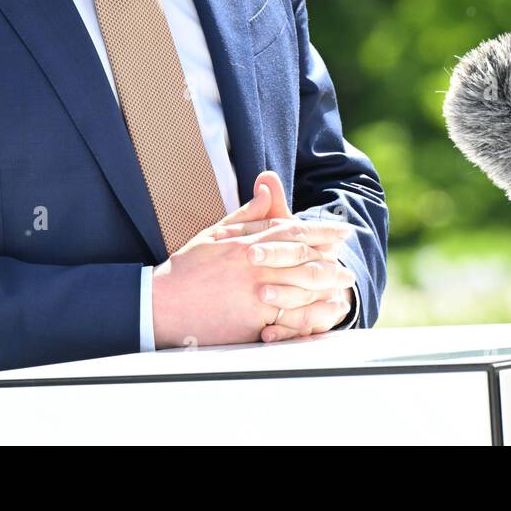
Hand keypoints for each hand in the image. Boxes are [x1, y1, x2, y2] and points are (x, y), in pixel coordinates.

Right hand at [151, 171, 352, 348]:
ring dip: (326, 285)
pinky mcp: (251, 322)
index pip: (293, 230)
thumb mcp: (215, 233)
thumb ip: (247, 214)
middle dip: (331, 259)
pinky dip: (310, 314)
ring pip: (301, 286)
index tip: (341, 230)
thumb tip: (267, 188)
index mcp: (246, 242)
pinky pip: (288, 318)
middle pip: (303, 258)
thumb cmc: (187, 268)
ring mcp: (253, 295)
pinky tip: (325, 312)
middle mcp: (254, 266)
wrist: (161, 304)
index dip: (322, 229)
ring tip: (343, 286)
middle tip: (348, 262)